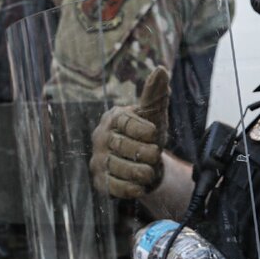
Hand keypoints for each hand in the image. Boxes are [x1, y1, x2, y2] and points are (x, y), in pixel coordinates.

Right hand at [89, 66, 169, 198]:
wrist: (145, 164)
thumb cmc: (148, 136)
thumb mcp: (154, 115)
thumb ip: (155, 94)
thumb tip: (161, 69)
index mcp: (113, 118)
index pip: (123, 122)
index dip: (140, 128)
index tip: (154, 133)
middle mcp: (101, 138)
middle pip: (121, 145)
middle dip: (143, 152)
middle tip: (155, 154)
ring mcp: (98, 159)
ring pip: (117, 167)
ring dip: (138, 171)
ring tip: (150, 171)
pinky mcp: (100, 181)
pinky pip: (112, 186)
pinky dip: (128, 188)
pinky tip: (140, 187)